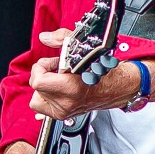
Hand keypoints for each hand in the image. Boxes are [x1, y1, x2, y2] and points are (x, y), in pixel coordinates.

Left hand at [28, 27, 142, 120]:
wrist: (117, 87)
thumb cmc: (105, 70)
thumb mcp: (84, 48)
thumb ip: (61, 39)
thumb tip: (46, 37)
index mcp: (70, 89)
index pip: (37, 81)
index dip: (42, 67)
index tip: (53, 62)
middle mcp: (65, 103)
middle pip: (37, 88)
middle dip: (45, 75)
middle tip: (59, 69)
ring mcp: (64, 112)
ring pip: (37, 99)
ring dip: (44, 87)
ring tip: (58, 80)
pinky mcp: (64, 115)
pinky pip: (42, 113)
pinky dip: (45, 100)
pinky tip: (51, 93)